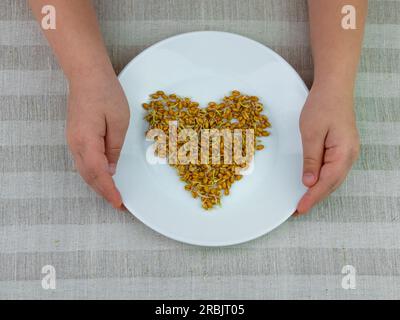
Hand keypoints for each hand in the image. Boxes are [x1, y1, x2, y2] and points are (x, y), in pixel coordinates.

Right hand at [66, 69, 129, 208]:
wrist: (86, 75)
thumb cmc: (105, 93)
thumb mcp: (118, 122)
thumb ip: (114, 148)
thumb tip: (111, 169)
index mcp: (87, 141)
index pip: (98, 174)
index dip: (109, 191)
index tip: (120, 203)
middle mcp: (76, 145)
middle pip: (89, 176)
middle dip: (104, 192)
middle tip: (120, 203)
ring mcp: (73, 141)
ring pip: (85, 171)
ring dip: (98, 185)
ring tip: (113, 194)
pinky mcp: (75, 137)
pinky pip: (83, 162)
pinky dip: (94, 174)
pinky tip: (103, 177)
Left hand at [296, 83, 359, 214]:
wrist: (334, 87)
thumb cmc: (323, 106)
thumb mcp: (312, 134)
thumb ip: (311, 160)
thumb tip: (309, 182)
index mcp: (344, 153)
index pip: (327, 182)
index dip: (313, 197)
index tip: (300, 208)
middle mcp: (349, 155)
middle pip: (332, 183)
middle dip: (315, 197)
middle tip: (299, 209)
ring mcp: (347, 152)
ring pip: (333, 178)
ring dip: (319, 190)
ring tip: (304, 200)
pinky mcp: (342, 148)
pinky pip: (333, 169)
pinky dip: (322, 179)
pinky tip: (313, 183)